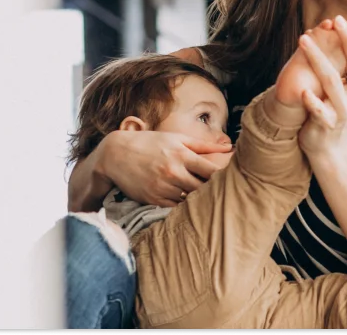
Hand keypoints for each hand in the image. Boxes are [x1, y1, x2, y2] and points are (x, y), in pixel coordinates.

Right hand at [96, 130, 231, 206]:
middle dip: (213, 190)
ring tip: (206, 198)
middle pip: (204, 189)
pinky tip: (186, 202)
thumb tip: (229, 148)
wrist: (116, 154)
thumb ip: (203, 145)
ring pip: (190, 200)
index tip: (230, 179)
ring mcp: (163, 188)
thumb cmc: (150, 143)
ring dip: (198, 199)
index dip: (223, 177)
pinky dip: (182, 206)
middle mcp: (173, 172)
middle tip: (222, 192)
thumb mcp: (176, 139)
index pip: (212, 172)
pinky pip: (175, 208)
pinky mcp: (153, 200)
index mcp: (182, 155)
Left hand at [267, 18, 346, 126]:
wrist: (329, 149)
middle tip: (338, 19)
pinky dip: (313, 101)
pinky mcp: (327, 124)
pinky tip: (303, 90)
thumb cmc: (335, 110)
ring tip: (303, 39)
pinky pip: (321, 111)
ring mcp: (343, 110)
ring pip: (332, 82)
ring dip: (318, 59)